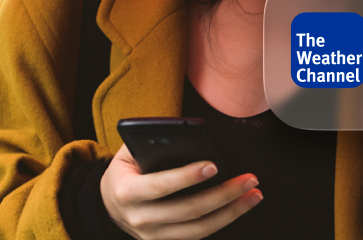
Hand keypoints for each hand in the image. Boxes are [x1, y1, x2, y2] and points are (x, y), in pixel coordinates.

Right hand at [100, 145, 261, 239]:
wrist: (109, 204)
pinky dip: (221, 223)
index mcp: (127, 192)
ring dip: (231, 212)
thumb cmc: (127, 170)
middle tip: (249, 179)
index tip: (213, 165)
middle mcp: (139, 218)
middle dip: (223, 195)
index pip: (160, 186)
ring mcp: (152, 236)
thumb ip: (152, 142)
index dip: (186, 177)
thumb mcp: (129, 152)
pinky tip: (239, 208)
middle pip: (188, 210)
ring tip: (253, 194)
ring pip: (198, 230)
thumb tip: (187, 134)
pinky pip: (197, 238)